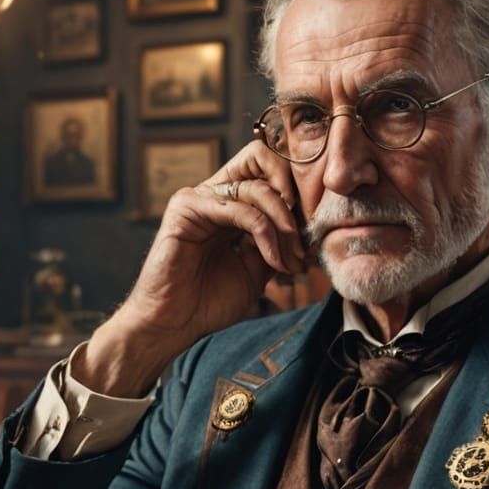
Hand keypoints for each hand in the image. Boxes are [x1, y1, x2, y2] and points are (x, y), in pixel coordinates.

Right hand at [79, 140, 309, 397]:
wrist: (175, 326)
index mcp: (229, 204)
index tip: (313, 230)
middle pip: (263, 162)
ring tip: (292, 261)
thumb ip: (277, 243)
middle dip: (294, 201)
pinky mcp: (187, 206)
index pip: (267, 170)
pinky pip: (240, 208)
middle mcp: (214, 194)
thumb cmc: (209, 303)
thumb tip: (308, 230)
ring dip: (284, 227)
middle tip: (305, 242)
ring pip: (258, 189)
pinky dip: (266, 234)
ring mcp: (199, 197)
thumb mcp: (257, 270)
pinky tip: (274, 262)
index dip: (296, 191)